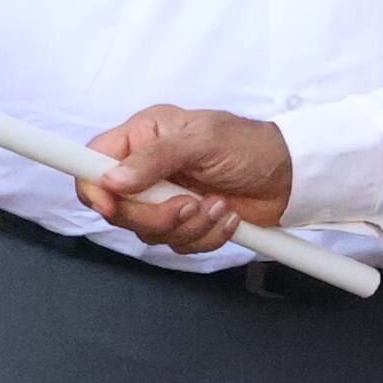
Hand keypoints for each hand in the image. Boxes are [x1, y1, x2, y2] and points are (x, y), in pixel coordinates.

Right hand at [81, 106, 294, 254]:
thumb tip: (114, 178)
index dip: (93, 187)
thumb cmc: (249, 144)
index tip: (110, 204)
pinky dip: (206, 236)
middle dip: (155, 215)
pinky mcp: (185, 223)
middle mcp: (146, 170)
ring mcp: (164, 199)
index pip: (93, 163)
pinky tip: (225, 214)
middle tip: (187, 203)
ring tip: (217, 204)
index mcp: (142, 138)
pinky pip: (178, 245)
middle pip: (118, 209)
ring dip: (188, 226)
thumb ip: (155, 158)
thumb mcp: (202, 140)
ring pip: (149, 232)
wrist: (290, 175)